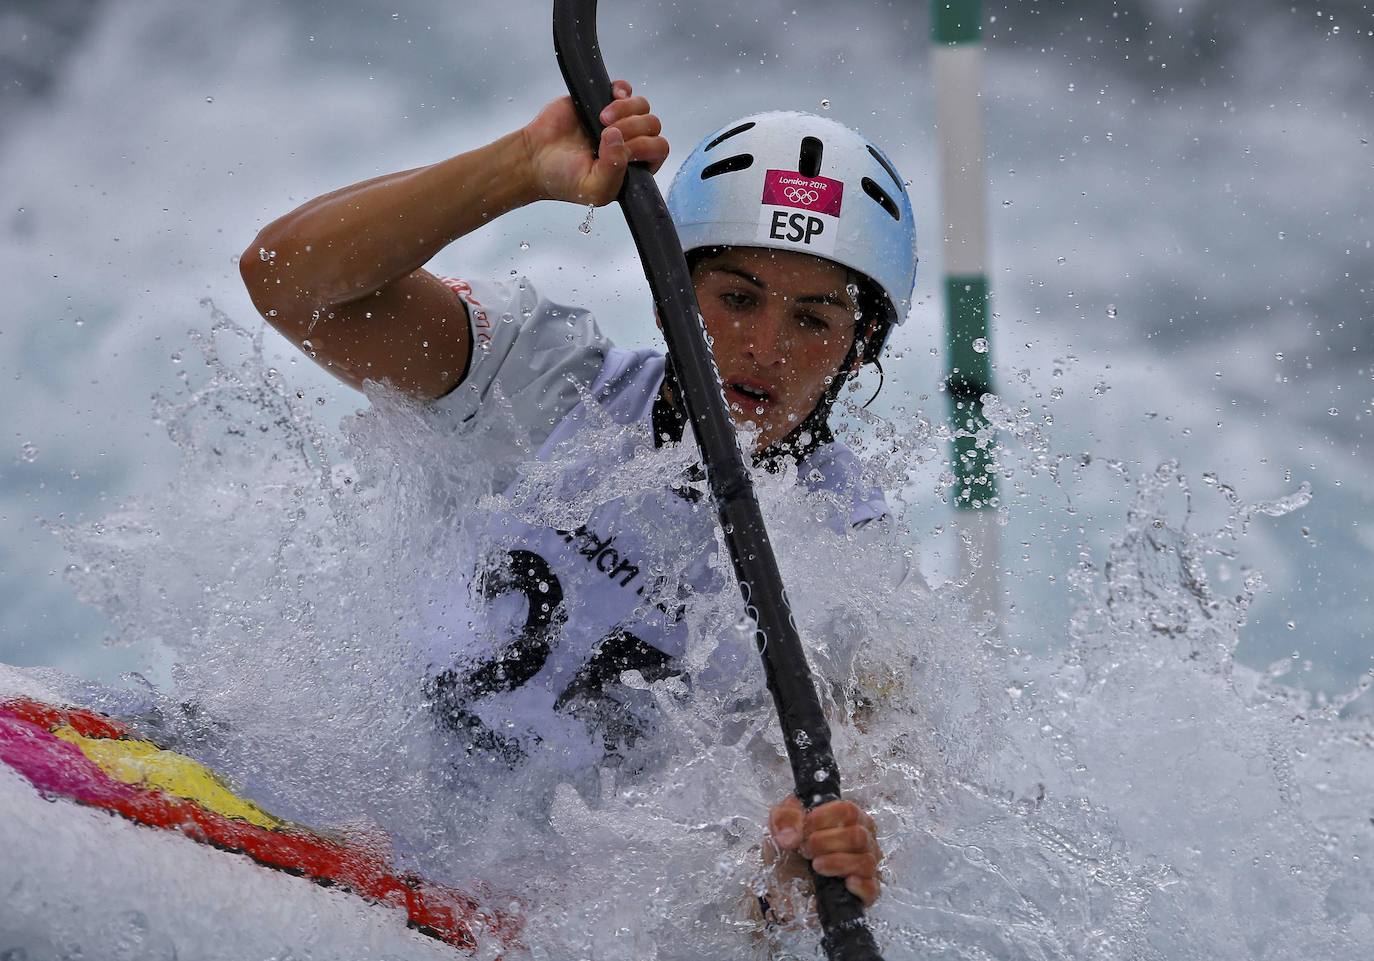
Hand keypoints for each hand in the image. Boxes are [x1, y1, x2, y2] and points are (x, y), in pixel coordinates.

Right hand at [520, 79, 668, 205]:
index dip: (644, 146)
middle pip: (652, 125)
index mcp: (633, 167)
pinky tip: (610, 99)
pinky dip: (622, 90)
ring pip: (642, 106)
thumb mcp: (593, 188)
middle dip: (632, 128)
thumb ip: (613, 171)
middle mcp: (629, 142)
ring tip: (601, 118)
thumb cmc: (562, 178)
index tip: (620, 149)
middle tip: (605, 133)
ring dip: (626, 110)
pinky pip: (625, 89)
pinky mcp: (602, 100)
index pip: (658, 150)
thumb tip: (617, 137)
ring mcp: (618, 120)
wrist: (534, 157)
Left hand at [766, 796, 882, 907]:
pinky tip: (843, 883)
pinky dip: (859, 886)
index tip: (806, 827)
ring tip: (815, 866)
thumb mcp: (781, 825)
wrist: (787, 882)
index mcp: (848, 818)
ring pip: (865, 861)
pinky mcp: (866, 892)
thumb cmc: (793, 847)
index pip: (848, 810)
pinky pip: (872, 888)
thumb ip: (785, 820)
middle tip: (806, 849)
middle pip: (858, 835)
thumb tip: (792, 837)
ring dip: (837, 863)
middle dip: (826, 842)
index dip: (825, 818)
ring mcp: (867, 865)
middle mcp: (863, 839)